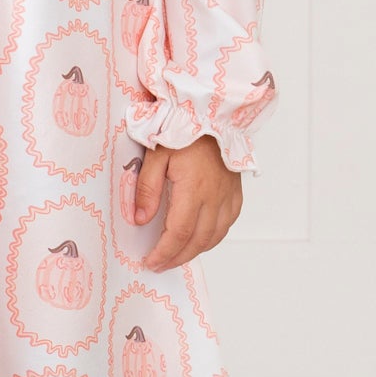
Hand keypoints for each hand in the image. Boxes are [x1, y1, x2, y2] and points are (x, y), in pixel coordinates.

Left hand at [134, 134, 245, 272]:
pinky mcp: (235, 191)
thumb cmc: (182, 128)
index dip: (164, 252)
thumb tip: (140, 219)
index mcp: (193, 188)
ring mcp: (228, 195)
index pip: (178, 232)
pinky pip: (228, 223)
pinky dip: (213, 237)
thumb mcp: (155, 154)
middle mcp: (215, 196)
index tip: (150, 261)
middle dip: (177, 257)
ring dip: (195, 251)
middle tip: (159, 264)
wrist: (212, 112)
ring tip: (176, 256)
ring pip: (215, 236)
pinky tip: (200, 239)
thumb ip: (147, 188)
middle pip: (198, 240)